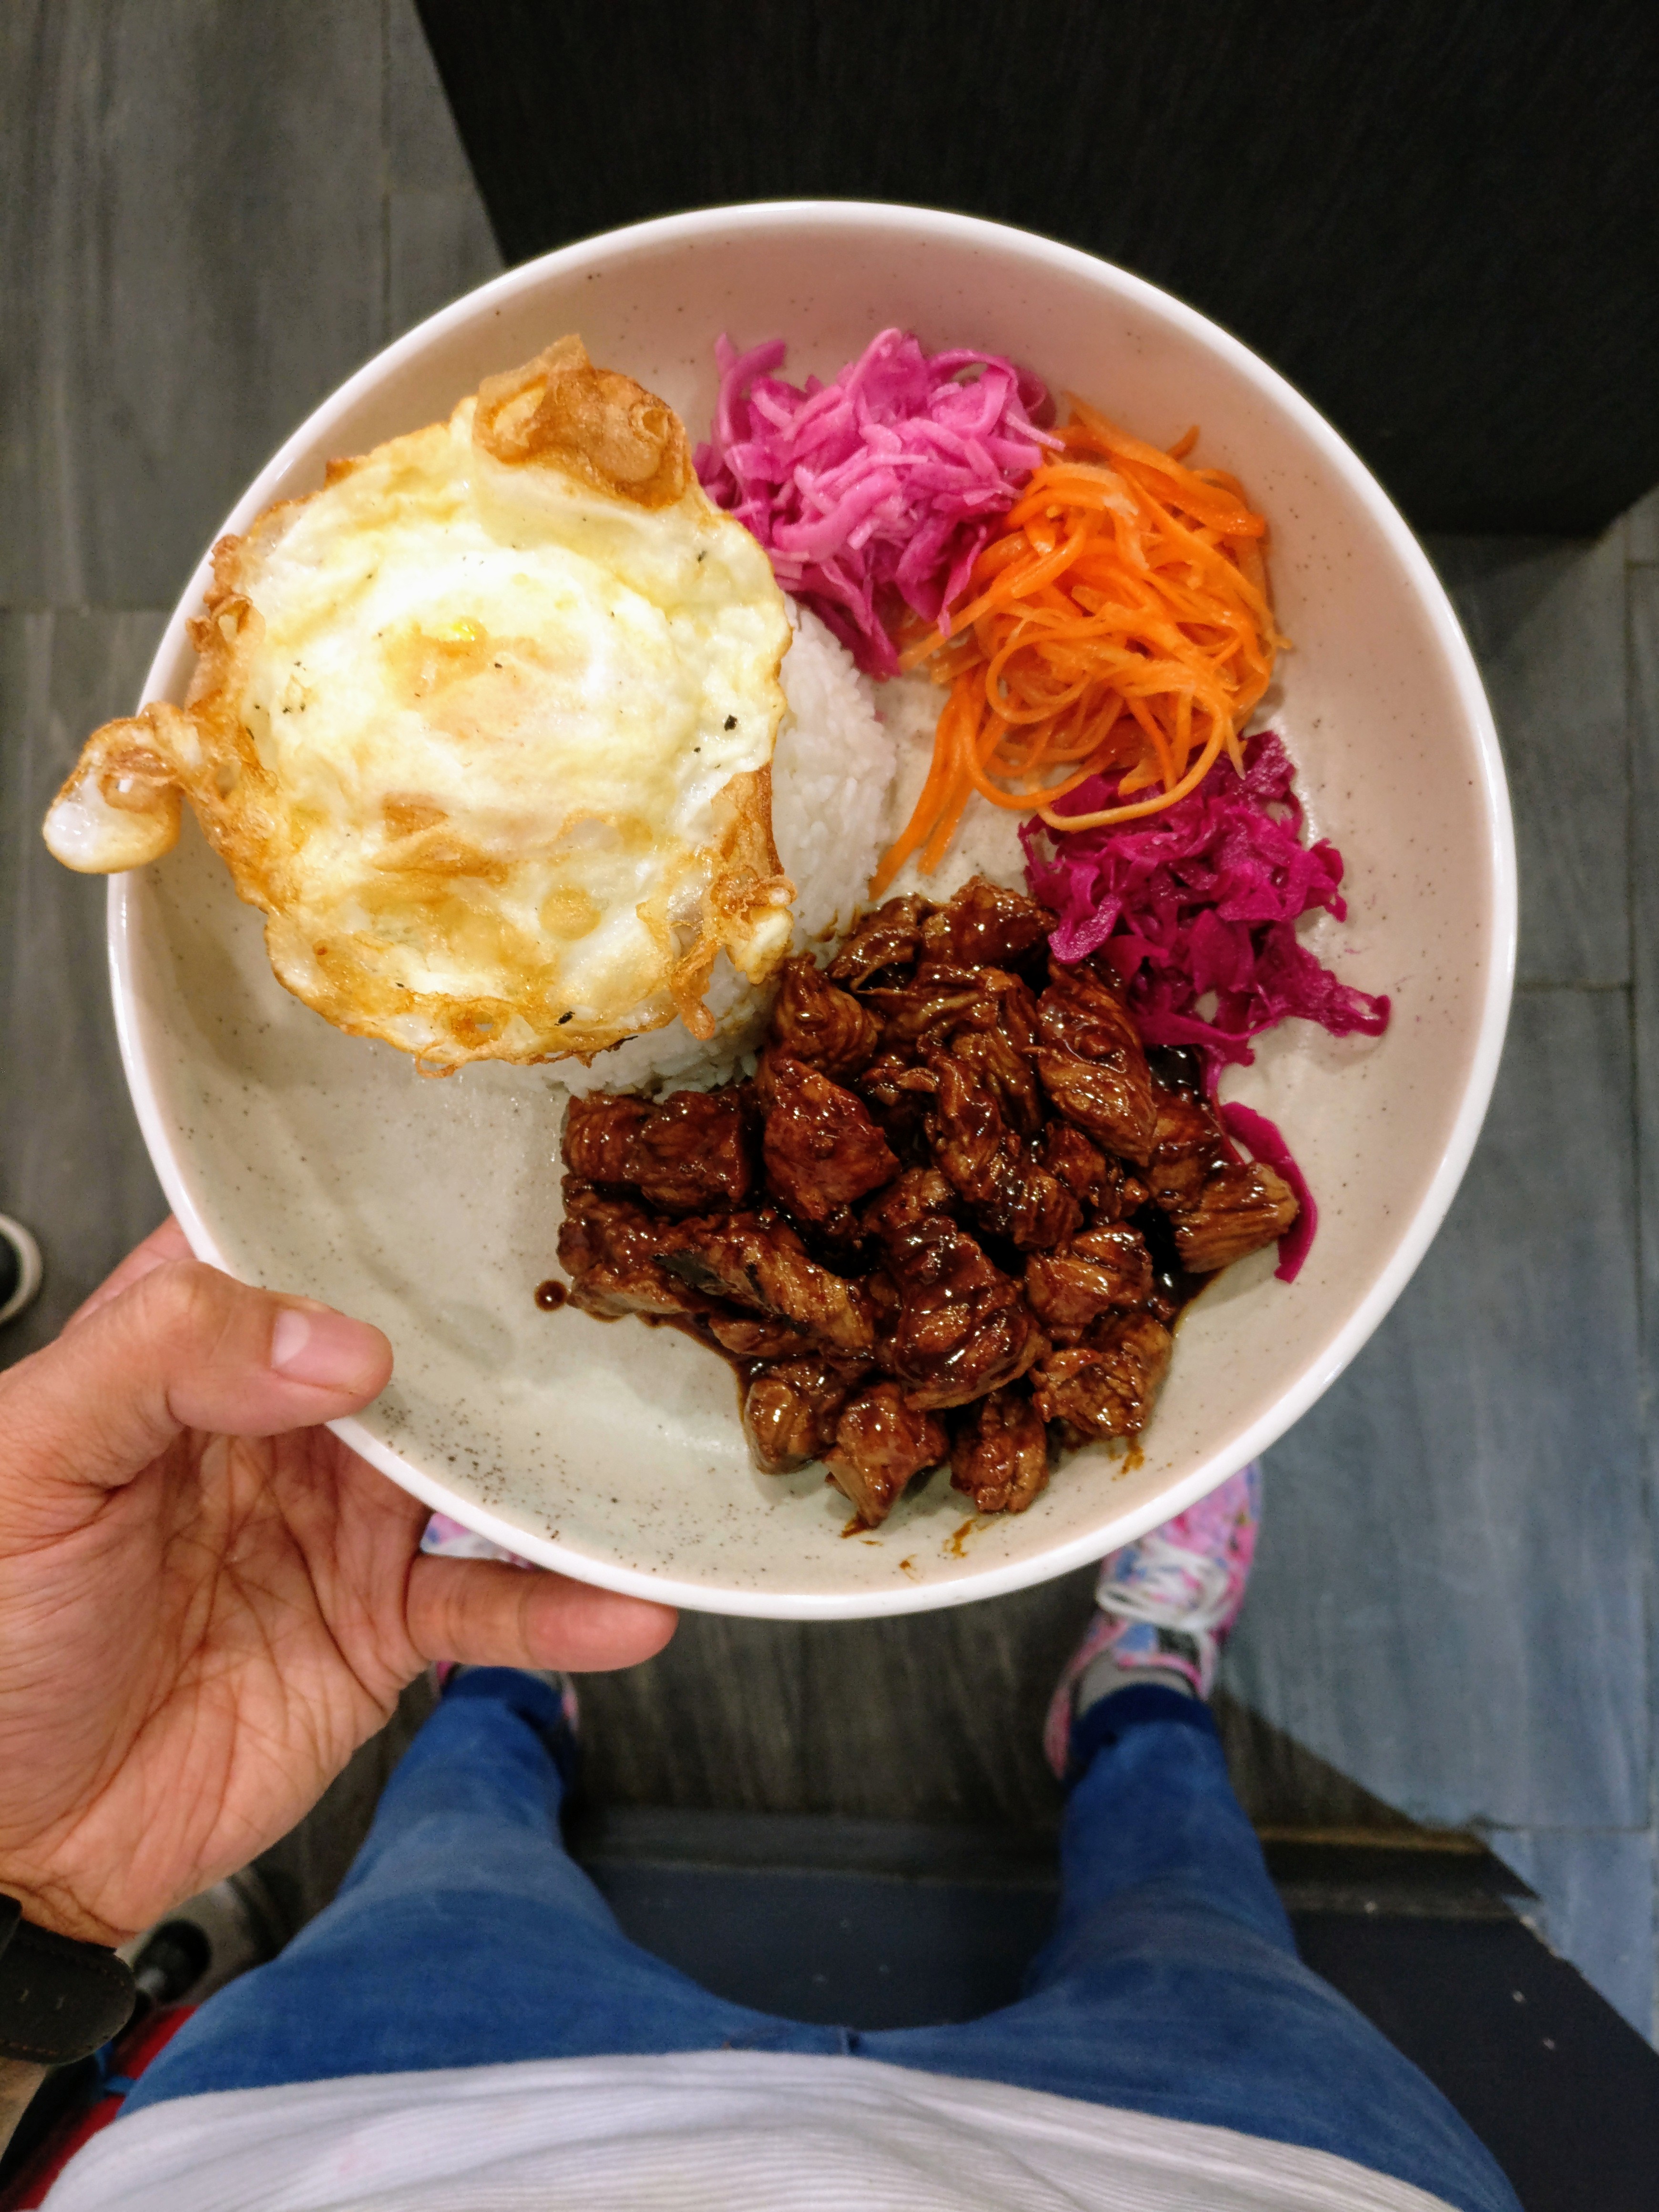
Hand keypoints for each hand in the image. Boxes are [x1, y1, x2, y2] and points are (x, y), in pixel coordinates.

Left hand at [0, 1221, 674, 1945]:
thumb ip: (165, 1361)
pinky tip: (619, 1605)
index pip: (302, 1251)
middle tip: (608, 1315)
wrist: (2, 1842)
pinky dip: (561, 1608)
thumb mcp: (32, 1461)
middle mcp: (279, 1427)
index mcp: (188, 1352)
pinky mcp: (379, 1629)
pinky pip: (487, 1605)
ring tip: (643, 1458)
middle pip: (421, 1355)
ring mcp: (340, 1526)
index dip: (386, 1216)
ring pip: (479, 1475)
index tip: (481, 1194)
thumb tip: (336, 1342)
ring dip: (561, 1472)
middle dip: (512, 1336)